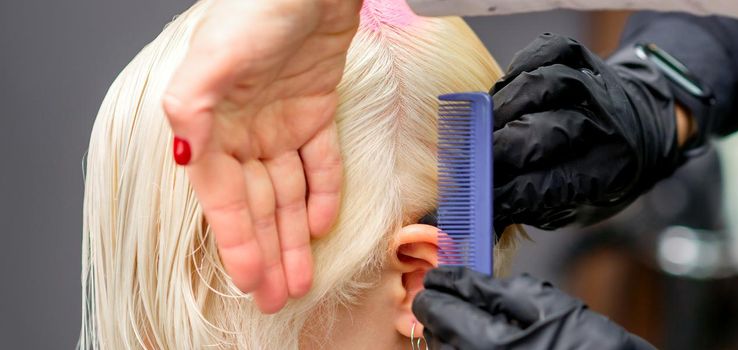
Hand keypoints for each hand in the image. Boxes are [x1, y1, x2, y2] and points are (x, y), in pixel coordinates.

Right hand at [162, 0, 360, 312]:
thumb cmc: (258, 9)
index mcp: (212, 125)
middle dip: (267, 252)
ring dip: (294, 235)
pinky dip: (322, 190)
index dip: (236, 241)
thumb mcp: (214, 57)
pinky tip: (321, 223)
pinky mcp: (315, 110)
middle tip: (275, 296)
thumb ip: (192, 108)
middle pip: (258, 204)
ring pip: (288, 191)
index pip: (224, 197)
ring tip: (300, 278)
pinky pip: (319, 161)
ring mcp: (280, 122)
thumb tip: (182, 159)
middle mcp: (244, 130)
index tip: (247, 280)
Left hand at [412, 267, 655, 349]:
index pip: (442, 312)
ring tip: (465, 318)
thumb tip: (464, 280)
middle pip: (439, 338)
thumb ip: (501, 291)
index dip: (437, 291)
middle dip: (441, 314)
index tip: (436, 280)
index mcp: (490, 345)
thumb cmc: (594, 348)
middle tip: (446, 295)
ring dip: (450, 336)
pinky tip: (484, 340)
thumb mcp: (550, 306)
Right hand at [491, 33, 688, 230]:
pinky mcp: (582, 55)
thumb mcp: (573, 204)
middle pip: (549, 133)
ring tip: (484, 124)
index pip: (550, 186)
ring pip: (544, 86)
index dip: (507, 191)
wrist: (638, 123)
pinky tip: (504, 89)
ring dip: (505, 107)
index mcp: (610, 173)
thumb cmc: (595, 171)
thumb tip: (481, 205)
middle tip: (473, 159)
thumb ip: (528, 205)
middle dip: (502, 148)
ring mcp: (597, 85)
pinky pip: (546, 51)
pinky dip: (518, 67)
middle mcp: (610, 126)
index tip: (478, 194)